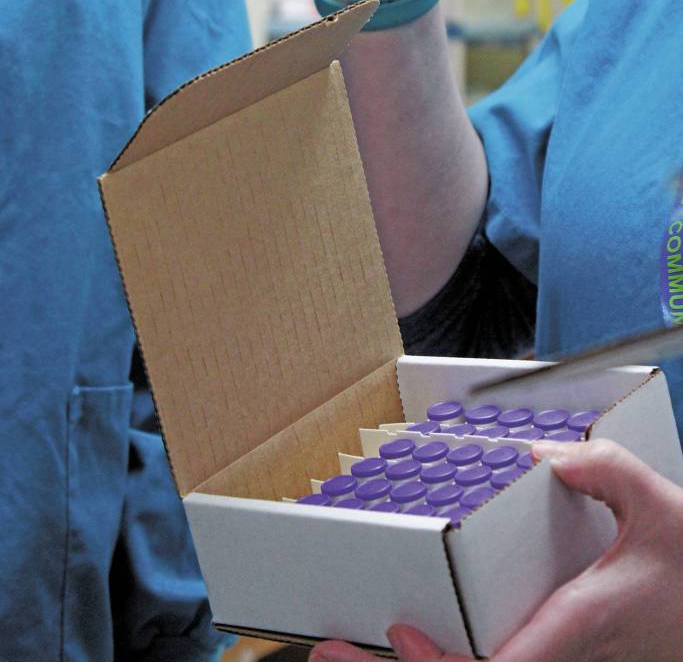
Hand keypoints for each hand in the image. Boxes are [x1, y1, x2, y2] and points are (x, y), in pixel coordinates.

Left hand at [309, 439, 682, 661]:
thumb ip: (604, 470)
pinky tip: (412, 638)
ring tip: (346, 647)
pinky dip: (444, 656)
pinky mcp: (553, 651)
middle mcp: (557, 652)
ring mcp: (554, 658)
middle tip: (330, 649)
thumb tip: (542, 457)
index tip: (399, 633)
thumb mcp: (659, 505)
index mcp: (575, 624)